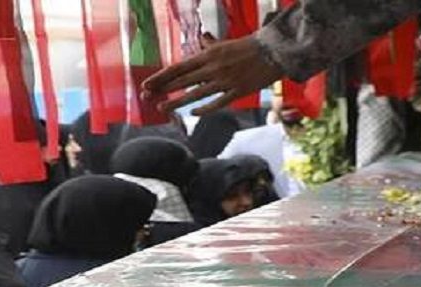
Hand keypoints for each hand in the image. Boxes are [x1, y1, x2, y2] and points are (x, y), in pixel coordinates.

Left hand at [140, 36, 281, 114]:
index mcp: (208, 55)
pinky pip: (217, 102)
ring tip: (161, 108)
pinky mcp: (237, 91)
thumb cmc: (248, 47)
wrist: (273, 50)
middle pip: (182, 80)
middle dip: (162, 89)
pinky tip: (194, 113)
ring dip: (177, 102)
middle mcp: (213, 67)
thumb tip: (202, 38)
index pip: (179, 67)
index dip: (161, 77)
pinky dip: (205, 109)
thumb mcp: (225, 44)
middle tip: (146, 96)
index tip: (147, 84)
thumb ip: (210, 45)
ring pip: (195, 93)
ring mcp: (225, 81)